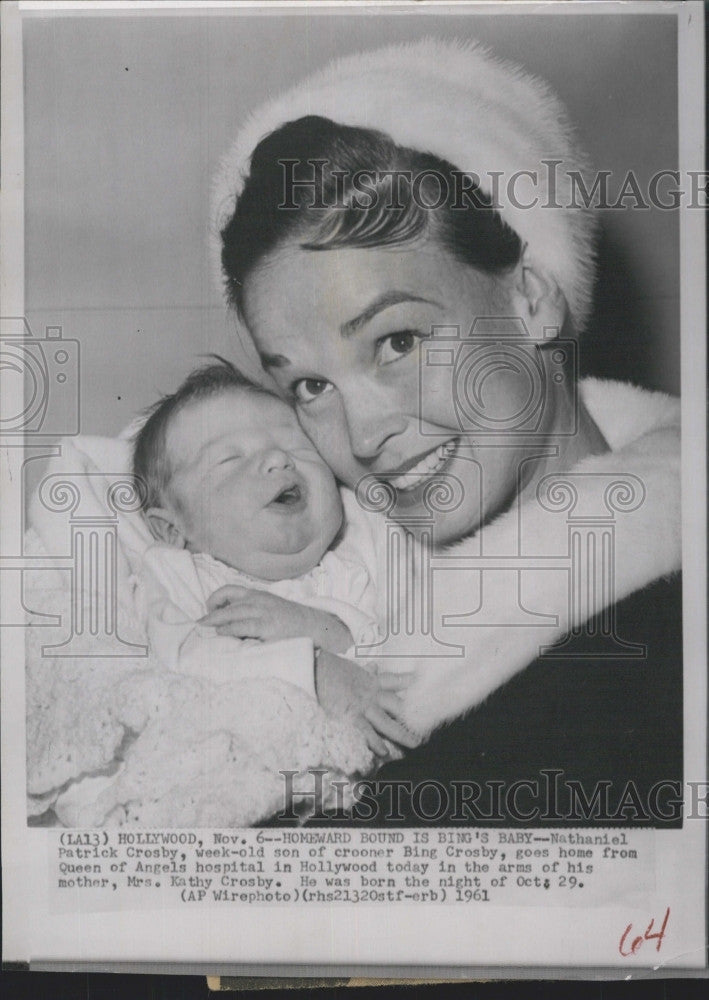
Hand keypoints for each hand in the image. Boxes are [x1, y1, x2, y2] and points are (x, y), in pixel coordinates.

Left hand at [200, 585, 352, 651]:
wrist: (314, 626)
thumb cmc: (290, 621)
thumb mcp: (270, 609)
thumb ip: (252, 610)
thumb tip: (227, 620)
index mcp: (258, 595)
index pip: (231, 590)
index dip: (216, 597)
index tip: (208, 608)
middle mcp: (260, 601)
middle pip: (229, 601)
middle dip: (211, 612)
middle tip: (199, 622)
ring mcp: (265, 613)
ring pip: (234, 612)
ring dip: (216, 620)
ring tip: (204, 627)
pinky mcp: (269, 627)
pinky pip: (244, 626)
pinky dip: (230, 629)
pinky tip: (222, 633)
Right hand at [314, 651, 420, 755]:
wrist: (313, 669)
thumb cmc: (329, 668)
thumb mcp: (351, 668)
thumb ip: (365, 671)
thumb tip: (374, 665)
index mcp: (372, 681)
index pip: (396, 681)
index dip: (411, 682)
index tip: (425, 685)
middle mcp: (372, 694)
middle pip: (398, 705)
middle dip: (413, 716)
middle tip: (428, 725)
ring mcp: (363, 706)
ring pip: (388, 722)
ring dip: (402, 734)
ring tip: (416, 743)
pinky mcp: (351, 716)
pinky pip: (366, 732)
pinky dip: (375, 742)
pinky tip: (384, 752)